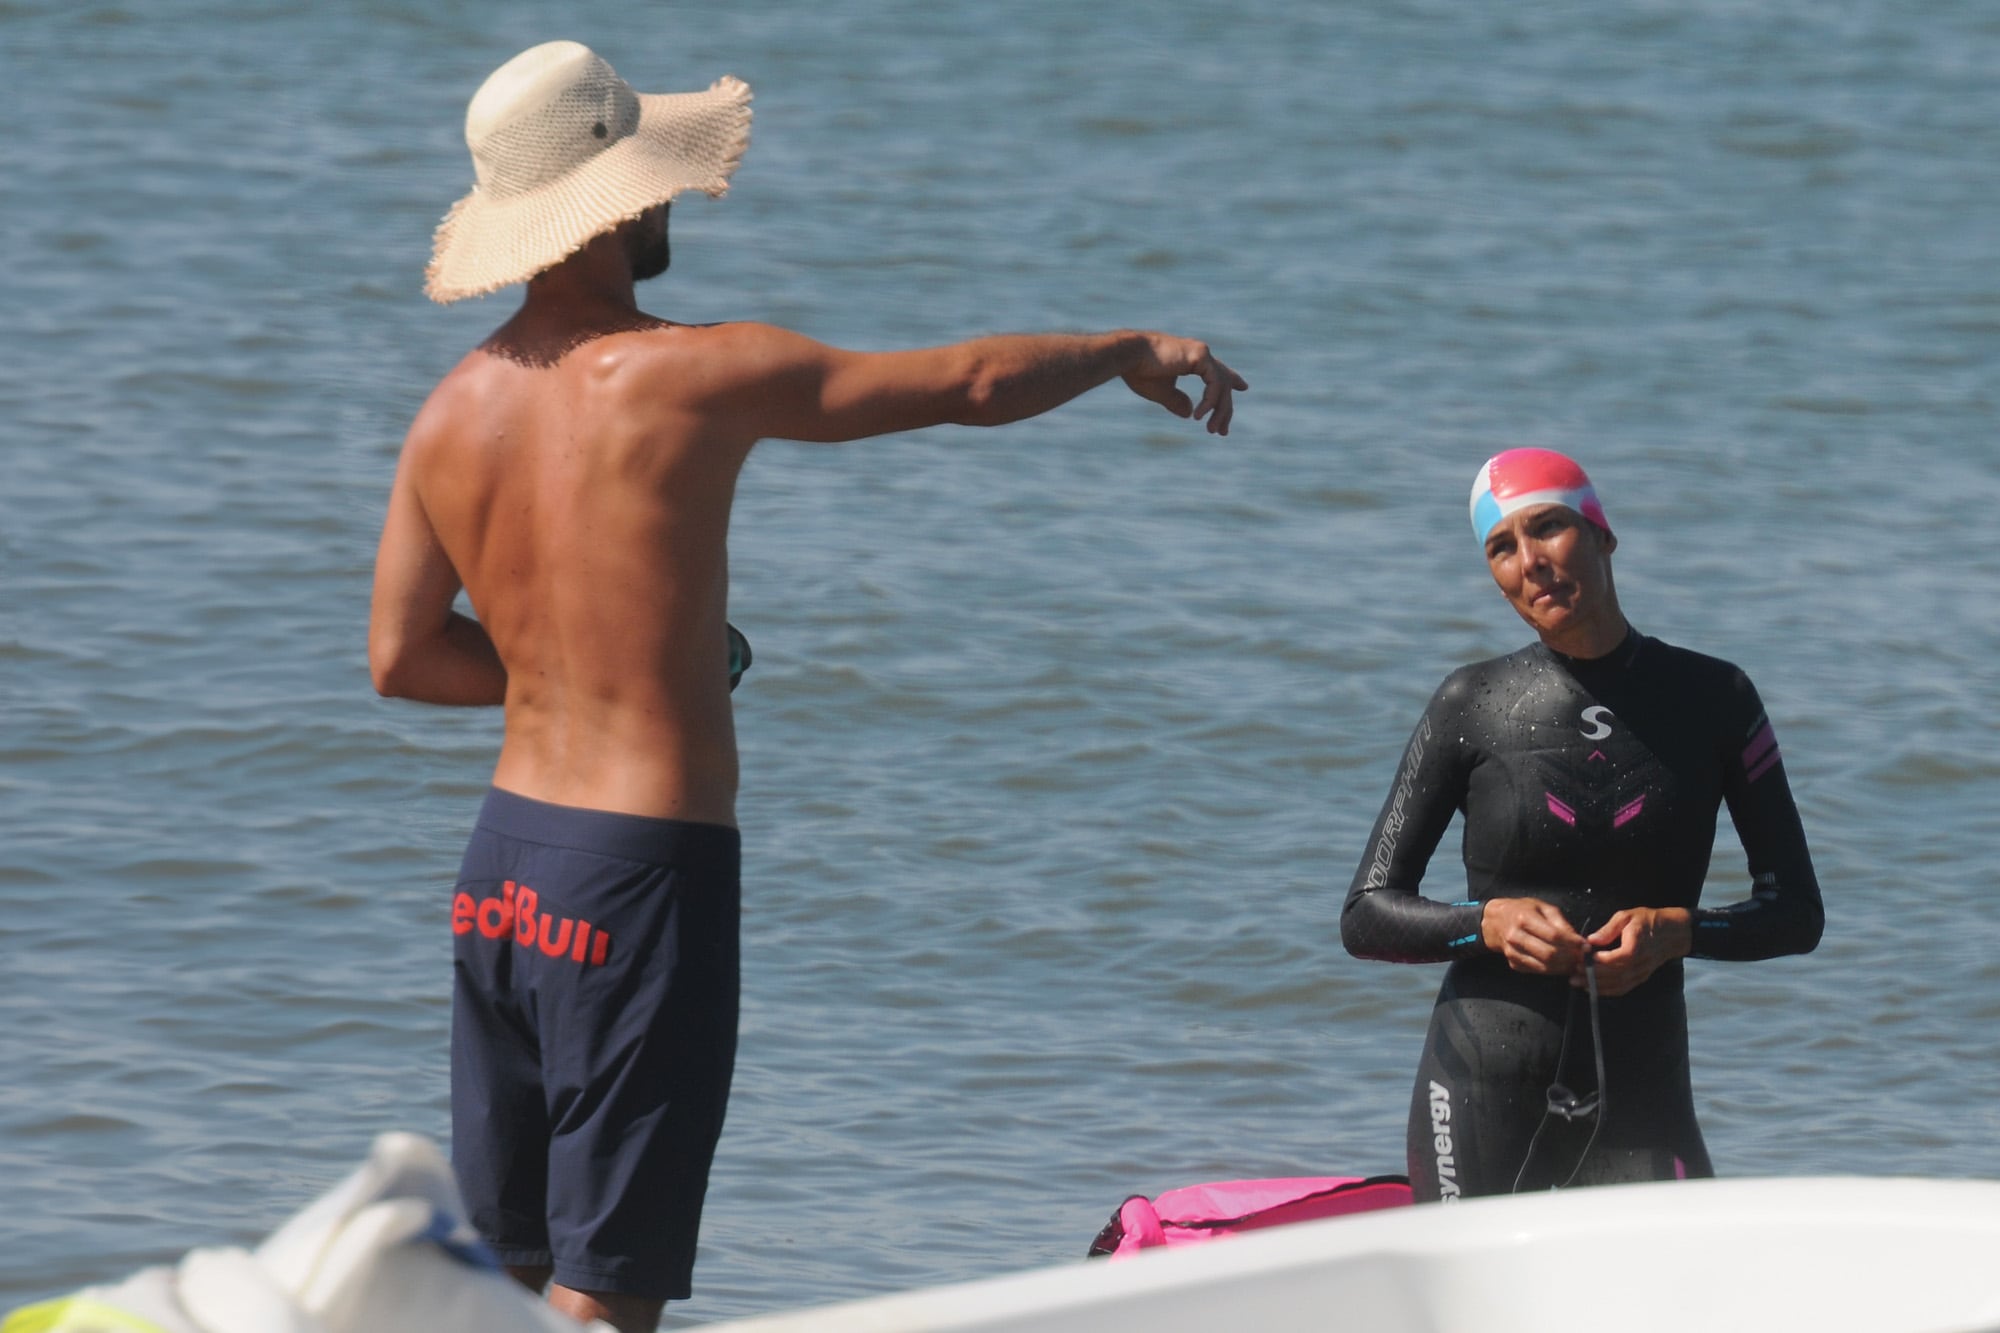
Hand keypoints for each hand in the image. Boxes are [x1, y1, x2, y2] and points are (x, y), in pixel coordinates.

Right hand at [1121, 333, 1247, 435]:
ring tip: (1212, 430)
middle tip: (1222, 431)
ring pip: (1222, 385)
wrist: (1128, 356)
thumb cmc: (1139, 371)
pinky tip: (1200, 416)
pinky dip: (1210, 401)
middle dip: (1225, 408)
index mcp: (1192, 359)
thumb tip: (1189, 413)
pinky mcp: (1200, 355)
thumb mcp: (1160, 391)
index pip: (1217, 371)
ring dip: (1220, 410)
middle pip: (1223, 382)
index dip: (1231, 380)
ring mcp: (1202, 353)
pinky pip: (1215, 384)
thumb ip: (1176, 401)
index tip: (1243, 388)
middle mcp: (1200, 354)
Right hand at [1481, 898, 1587, 977]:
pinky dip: (1552, 971)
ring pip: (1544, 967)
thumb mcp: (1543, 907)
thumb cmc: (1522, 910)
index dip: (1572, 943)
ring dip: (1563, 968)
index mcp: (1524, 918)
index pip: (1553, 936)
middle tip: (1582, 958)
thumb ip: (1561, 923)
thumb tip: (1579, 941)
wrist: (1495, 921)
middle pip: (1549, 954)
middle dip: (1570, 958)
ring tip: (1574, 963)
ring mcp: (1512, 952)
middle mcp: (1516, 937)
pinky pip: (1537, 971)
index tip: (1586, 946)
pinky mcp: (1513, 963)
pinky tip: (1560, 965)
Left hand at [1580, 908, 1692, 996]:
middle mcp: (1641, 962)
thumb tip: (1591, 940)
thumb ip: (1609, 929)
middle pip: (1616, 974)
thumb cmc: (1647, 920)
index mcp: (1637, 945)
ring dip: (1597, 986)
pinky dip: (1608, 991)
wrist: (1672, 932)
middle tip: (1573, 974)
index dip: (1599, 961)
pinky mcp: (1641, 977)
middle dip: (1593, 975)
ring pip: (1619, 984)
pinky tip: (1593, 988)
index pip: (1618, 958)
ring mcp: (1642, 972)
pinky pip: (1624, 988)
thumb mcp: (1626, 916)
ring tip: (1578, 982)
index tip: (1581, 958)